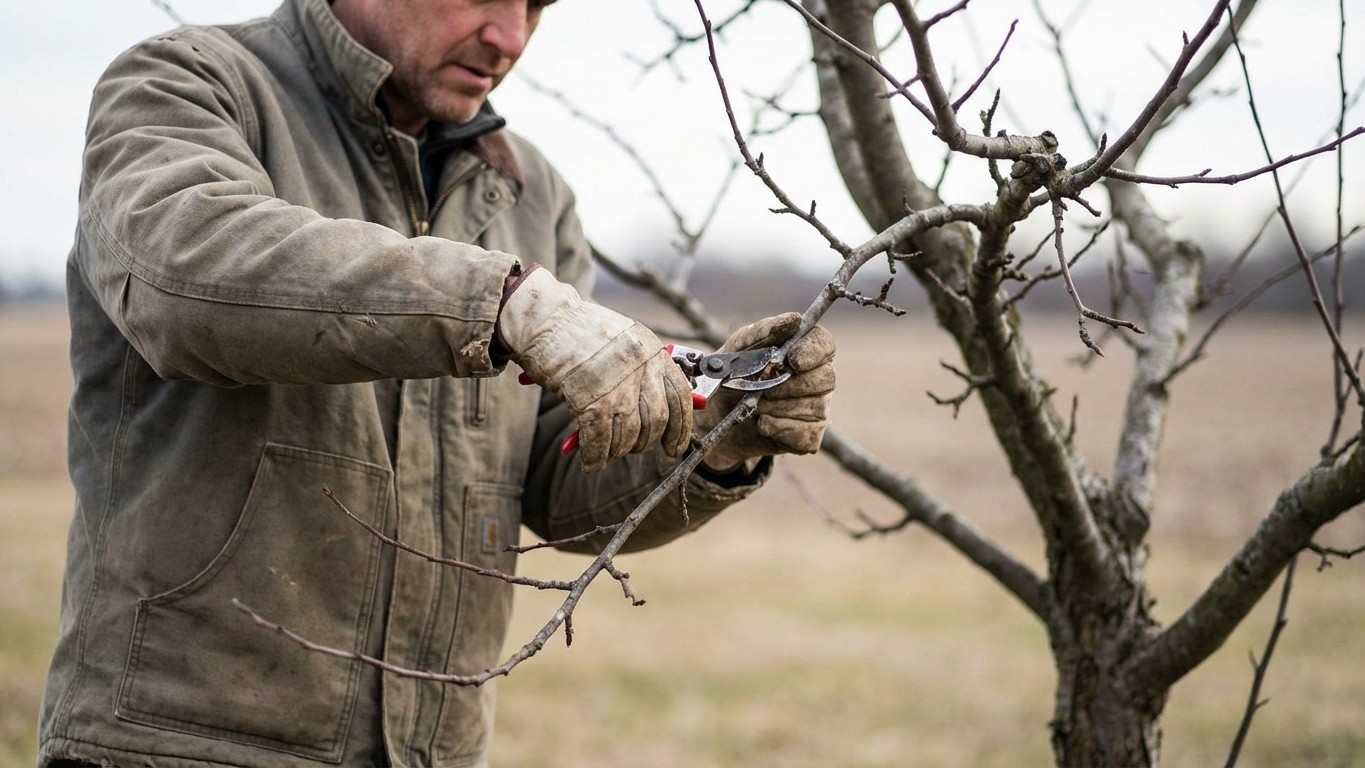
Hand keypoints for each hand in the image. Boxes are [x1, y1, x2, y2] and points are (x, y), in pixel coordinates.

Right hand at [498, 267, 691, 472]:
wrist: (543, 319)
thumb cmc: (577, 331)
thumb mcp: (622, 342)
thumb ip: (643, 373)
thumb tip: (660, 415)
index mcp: (652, 350)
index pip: (681, 397)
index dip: (681, 428)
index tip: (675, 446)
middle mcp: (641, 367)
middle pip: (657, 420)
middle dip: (646, 442)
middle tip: (633, 448)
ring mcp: (617, 386)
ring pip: (630, 435)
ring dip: (618, 451)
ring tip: (607, 452)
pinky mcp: (590, 402)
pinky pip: (600, 441)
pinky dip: (595, 457)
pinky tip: (590, 462)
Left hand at [695, 313, 835, 471]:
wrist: (717, 414)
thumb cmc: (734, 373)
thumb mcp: (739, 348)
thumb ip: (765, 331)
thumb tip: (795, 320)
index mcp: (806, 350)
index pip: (825, 344)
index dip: (813, 352)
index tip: (792, 360)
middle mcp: (819, 378)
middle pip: (825, 378)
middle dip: (789, 384)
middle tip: (761, 388)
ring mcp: (817, 408)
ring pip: (815, 407)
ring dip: (779, 406)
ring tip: (755, 405)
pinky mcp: (809, 436)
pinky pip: (806, 433)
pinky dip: (779, 428)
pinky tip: (762, 423)